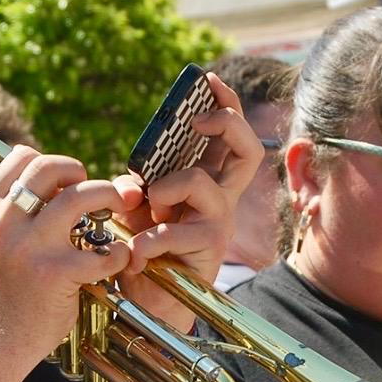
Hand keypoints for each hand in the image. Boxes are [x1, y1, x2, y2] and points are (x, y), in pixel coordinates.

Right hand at [0, 146, 132, 357]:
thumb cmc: (9, 284)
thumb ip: (23, 207)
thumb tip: (70, 173)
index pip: (21, 156)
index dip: (53, 164)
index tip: (68, 182)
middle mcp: (4, 222)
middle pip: (49, 167)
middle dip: (82, 172)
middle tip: (98, 192)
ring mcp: (30, 247)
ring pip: (79, 196)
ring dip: (109, 196)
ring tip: (119, 210)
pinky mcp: (57, 273)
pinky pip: (103, 250)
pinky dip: (118, 253)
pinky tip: (115, 259)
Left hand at [111, 73, 263, 329]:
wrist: (150, 304)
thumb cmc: (144, 252)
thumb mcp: (136, 212)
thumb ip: (136, 189)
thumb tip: (133, 187)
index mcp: (206, 183)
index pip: (227, 137)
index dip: (225, 104)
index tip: (209, 78)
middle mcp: (221, 200)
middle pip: (248, 150)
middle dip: (227, 123)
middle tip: (198, 119)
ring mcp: (217, 224)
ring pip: (202, 183)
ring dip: (166, 188)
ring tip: (147, 210)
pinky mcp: (207, 251)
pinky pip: (177, 232)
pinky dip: (148, 240)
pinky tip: (135, 252)